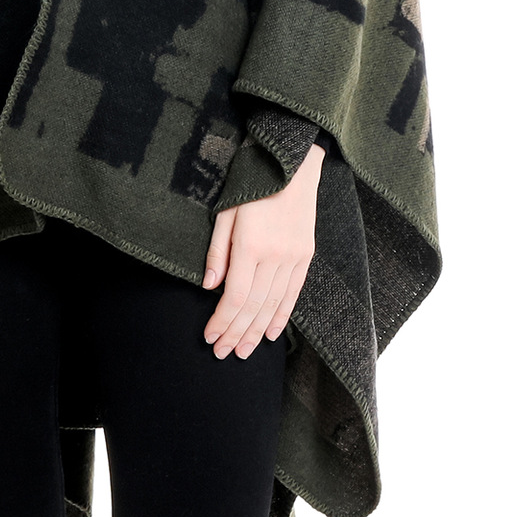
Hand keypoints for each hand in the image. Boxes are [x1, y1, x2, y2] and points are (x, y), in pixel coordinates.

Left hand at [202, 142, 321, 359]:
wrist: (292, 162)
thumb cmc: (252, 183)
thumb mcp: (226, 210)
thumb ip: (218, 251)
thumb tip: (209, 287)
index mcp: (251, 245)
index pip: (235, 296)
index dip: (222, 321)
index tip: (210, 337)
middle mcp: (276, 255)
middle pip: (254, 306)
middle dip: (236, 333)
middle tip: (223, 354)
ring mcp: (294, 256)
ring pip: (274, 305)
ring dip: (257, 331)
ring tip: (244, 351)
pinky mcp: (307, 254)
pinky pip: (294, 293)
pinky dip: (282, 316)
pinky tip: (272, 333)